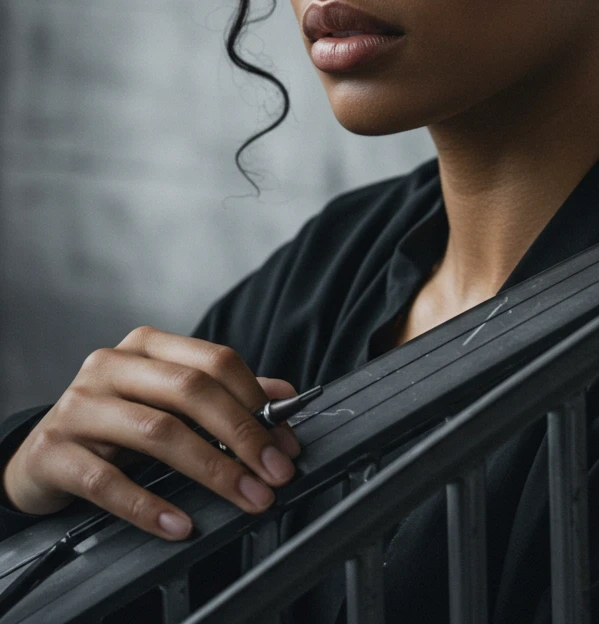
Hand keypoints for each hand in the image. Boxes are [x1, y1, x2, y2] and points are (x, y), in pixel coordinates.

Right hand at [1, 326, 301, 540]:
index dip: (258, 401)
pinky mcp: (54, 452)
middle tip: (275, 473)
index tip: (286, 442)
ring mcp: (79, 406)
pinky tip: (180, 524)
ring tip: (245, 496)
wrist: (40, 455)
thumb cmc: (114, 425)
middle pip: (191, 392)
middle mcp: (112, 366)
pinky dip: (149, 506)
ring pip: (157, 432)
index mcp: (147, 347)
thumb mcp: (165, 402)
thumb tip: (284, 396)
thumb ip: (223, 396)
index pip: (214, 361)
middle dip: (243, 434)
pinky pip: (108, 481)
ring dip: (211, 469)